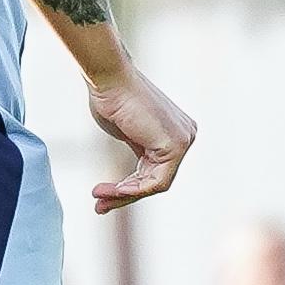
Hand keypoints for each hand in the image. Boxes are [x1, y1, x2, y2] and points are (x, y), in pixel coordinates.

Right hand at [86, 70, 196, 212]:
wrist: (109, 79)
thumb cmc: (110, 98)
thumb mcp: (127, 130)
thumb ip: (137, 148)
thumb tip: (133, 173)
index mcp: (176, 132)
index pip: (155, 171)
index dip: (128, 188)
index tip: (102, 194)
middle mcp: (186, 135)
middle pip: (156, 179)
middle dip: (125, 195)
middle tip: (99, 205)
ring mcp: (184, 140)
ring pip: (155, 184)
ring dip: (124, 194)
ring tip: (98, 198)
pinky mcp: (175, 146)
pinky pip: (156, 181)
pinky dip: (132, 189)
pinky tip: (111, 190)